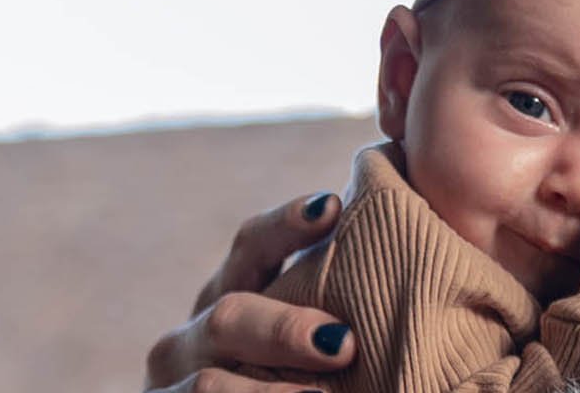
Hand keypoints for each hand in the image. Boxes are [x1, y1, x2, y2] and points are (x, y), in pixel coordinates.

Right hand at [144, 192, 355, 392]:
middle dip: (285, 328)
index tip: (333, 206)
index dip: (286, 224)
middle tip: (343, 343)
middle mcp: (191, 336)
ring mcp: (172, 385)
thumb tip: (408, 242)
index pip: (250, 246)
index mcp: (227, 297)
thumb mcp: (291, 343)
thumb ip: (329, 300)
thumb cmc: (279, 376)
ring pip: (211, 384)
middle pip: (229, 314)